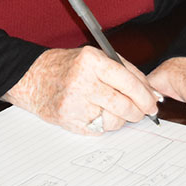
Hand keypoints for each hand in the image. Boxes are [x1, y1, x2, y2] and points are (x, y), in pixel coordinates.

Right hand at [3, 46, 159, 132]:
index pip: (128, 81)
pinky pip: (99, 130)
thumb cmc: (65, 66)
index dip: (145, 95)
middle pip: (124, 105)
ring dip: (121, 120)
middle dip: (138, 111)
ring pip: (114, 121)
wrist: (32, 78)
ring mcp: (74, 103)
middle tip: (141, 112)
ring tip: (115, 111)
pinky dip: (104, 125)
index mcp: (91, 61)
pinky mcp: (69, 120)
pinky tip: (96, 114)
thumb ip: (123, 70)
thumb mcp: (93, 56)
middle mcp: (82, 82)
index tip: (152, 103)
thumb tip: (149, 90)